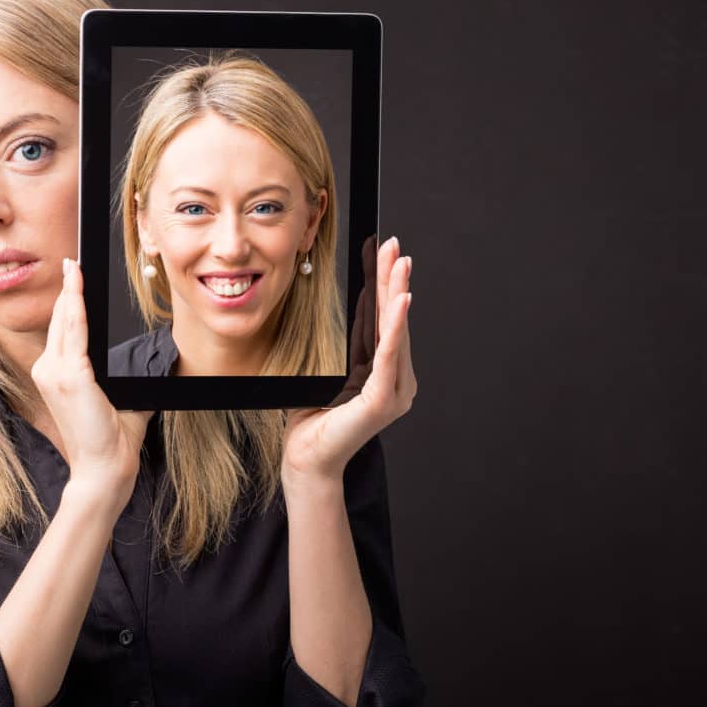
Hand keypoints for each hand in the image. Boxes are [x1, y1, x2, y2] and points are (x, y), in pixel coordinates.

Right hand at [30, 259, 152, 488]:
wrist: (104, 468)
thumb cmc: (111, 440)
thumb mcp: (119, 400)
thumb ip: (126, 379)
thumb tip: (154, 364)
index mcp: (56, 376)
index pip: (62, 331)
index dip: (68, 303)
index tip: (72, 279)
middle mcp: (47, 371)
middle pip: (60, 321)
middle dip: (68, 290)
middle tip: (72, 263)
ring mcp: (54, 373)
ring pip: (65, 322)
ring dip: (71, 292)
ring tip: (74, 267)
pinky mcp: (69, 375)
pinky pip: (75, 331)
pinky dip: (77, 306)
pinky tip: (79, 288)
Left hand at [281, 235, 416, 487]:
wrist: (306, 458)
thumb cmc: (312, 417)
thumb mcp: (327, 369)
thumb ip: (342, 344)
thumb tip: (341, 308)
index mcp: (382, 372)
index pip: (383, 320)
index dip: (383, 286)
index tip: (383, 254)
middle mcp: (396, 380)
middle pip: (393, 321)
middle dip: (393, 281)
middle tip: (395, 247)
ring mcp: (394, 392)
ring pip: (394, 333)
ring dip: (397, 295)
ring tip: (400, 265)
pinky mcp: (383, 401)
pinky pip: (387, 356)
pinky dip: (393, 328)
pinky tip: (400, 303)